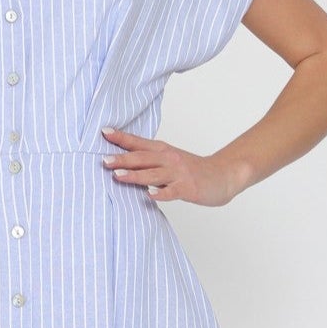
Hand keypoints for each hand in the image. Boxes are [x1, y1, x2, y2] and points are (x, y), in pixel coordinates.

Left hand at [100, 127, 249, 206]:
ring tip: (118, 175)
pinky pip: (172, 191)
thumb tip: (120, 162)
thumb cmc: (192, 169)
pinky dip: (161, 193)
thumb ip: (148, 160)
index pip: (138, 143)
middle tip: (104, 160)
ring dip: (135, 175)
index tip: (104, 132)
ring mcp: (178, 174)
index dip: (121, 138)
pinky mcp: (187, 188)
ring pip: (153, 174)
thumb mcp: (170, 159)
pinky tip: (150, 195)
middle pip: (142, 158)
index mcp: (163, 151)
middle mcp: (169, 159)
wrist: (223, 175)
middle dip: (122, 159)